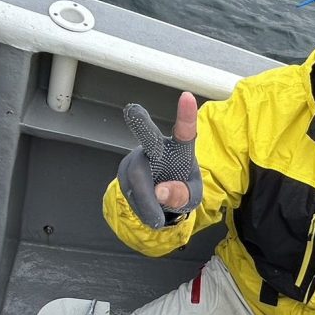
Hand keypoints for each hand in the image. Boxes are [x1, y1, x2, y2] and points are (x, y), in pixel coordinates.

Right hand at [117, 92, 202, 228]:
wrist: (160, 201)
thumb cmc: (180, 190)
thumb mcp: (191, 198)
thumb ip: (181, 195)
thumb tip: (159, 191)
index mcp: (181, 149)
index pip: (185, 131)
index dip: (186, 115)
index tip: (187, 96)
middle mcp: (157, 147)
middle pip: (148, 138)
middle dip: (140, 123)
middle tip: (132, 109)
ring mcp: (138, 158)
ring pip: (137, 178)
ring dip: (146, 202)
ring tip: (156, 218)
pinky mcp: (124, 170)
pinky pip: (129, 190)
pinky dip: (139, 207)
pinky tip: (146, 209)